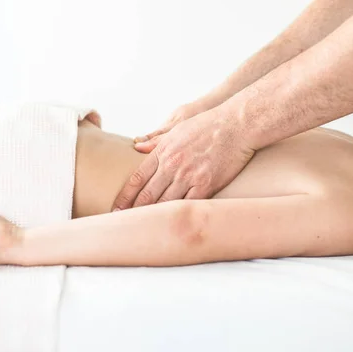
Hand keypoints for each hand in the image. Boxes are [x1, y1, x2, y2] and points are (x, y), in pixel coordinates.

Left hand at [112, 108, 254, 209]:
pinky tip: (172, 223)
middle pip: (148, 194)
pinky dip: (179, 214)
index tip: (116, 208)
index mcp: (163, 152)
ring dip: (154, 216)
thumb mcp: (177, 127)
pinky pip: (189, 205)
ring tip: (145, 229)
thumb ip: (157, 140)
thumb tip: (137, 145)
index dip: (125, 196)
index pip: (137, 179)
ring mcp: (189, 176)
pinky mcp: (206, 185)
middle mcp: (172, 165)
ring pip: (166, 203)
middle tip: (124, 223)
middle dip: (134, 211)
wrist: (236, 125)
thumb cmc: (208, 124)